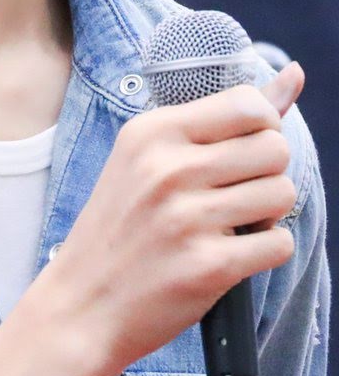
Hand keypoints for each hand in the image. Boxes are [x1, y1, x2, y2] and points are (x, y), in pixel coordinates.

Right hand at [37, 61, 304, 375]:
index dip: (262, 128)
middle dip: (268, 172)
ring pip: (283, 193)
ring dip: (269, 212)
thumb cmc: (122, 222)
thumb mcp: (149, 155)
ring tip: (234, 221)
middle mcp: (168, 168)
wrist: (82, 302)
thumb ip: (222, 115)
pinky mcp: (208, 266)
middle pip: (274, 148)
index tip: (242, 149)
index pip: (247, 105)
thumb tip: (294, 73)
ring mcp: (187, 218)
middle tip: (236, 191)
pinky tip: (233, 252)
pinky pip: (279, 243)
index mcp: (152, 132)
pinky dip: (266, 250)